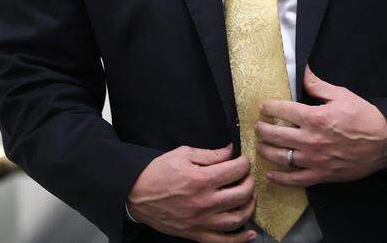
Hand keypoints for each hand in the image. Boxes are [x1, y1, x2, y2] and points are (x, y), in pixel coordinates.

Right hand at [126, 143, 257, 242]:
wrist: (136, 195)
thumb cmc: (158, 172)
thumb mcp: (183, 154)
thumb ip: (210, 154)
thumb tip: (231, 151)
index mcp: (201, 180)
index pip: (236, 170)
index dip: (244, 163)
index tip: (243, 161)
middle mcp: (204, 202)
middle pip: (242, 194)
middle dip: (250, 182)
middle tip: (247, 176)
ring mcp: (201, 221)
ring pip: (238, 218)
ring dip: (249, 207)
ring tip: (248, 197)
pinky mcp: (196, 234)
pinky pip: (223, 241)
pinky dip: (240, 239)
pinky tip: (249, 232)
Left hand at [255, 66, 386, 186]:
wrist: (385, 143)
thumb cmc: (365, 117)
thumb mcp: (342, 95)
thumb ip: (319, 86)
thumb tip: (304, 73)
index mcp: (315, 117)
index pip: (282, 110)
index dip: (269, 107)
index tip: (264, 107)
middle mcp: (310, 139)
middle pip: (276, 134)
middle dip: (262, 129)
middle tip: (259, 126)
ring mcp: (315, 159)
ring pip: (281, 157)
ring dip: (266, 151)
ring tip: (261, 146)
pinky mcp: (322, 175)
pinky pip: (295, 179)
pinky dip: (280, 178)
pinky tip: (271, 174)